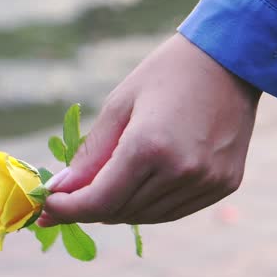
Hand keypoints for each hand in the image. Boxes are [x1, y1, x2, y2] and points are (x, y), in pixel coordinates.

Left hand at [37, 32, 260, 226]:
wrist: (230, 60)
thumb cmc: (167, 74)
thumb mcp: (119, 106)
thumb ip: (90, 155)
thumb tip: (60, 191)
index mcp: (149, 147)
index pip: (99, 201)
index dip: (68, 210)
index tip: (47, 208)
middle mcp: (181, 171)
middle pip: (121, 212)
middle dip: (89, 209)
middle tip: (67, 202)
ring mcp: (206, 181)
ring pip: (147, 217)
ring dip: (118, 209)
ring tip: (103, 191)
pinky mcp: (224, 185)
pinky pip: (174, 211)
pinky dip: (149, 206)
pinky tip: (138, 187)